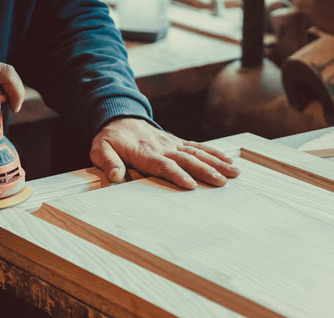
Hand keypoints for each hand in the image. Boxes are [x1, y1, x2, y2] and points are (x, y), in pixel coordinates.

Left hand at [90, 118, 239, 189]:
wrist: (119, 117)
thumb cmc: (110, 139)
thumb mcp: (100, 150)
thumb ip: (108, 163)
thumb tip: (115, 178)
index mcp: (145, 153)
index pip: (163, 165)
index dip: (177, 174)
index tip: (191, 184)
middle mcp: (163, 147)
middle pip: (187, 159)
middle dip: (205, 170)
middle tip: (222, 182)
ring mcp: (173, 143)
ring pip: (198, 152)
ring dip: (216, 162)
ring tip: (234, 172)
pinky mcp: (178, 142)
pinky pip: (199, 147)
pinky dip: (214, 153)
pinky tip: (229, 161)